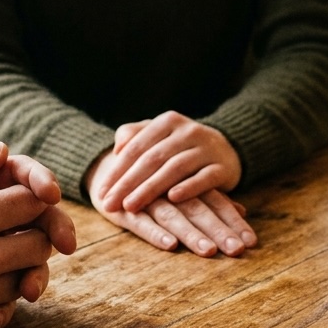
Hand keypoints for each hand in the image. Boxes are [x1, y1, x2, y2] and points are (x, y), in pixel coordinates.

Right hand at [86, 150, 255, 257]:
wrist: (105, 168)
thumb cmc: (152, 181)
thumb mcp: (183, 185)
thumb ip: (212, 196)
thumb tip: (244, 209)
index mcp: (186, 183)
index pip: (215, 201)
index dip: (232, 221)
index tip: (251, 241)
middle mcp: (169, 189)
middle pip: (198, 210)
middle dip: (219, 231)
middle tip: (237, 250)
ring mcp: (145, 198)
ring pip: (172, 216)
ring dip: (191, 234)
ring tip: (209, 251)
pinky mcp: (122, 209)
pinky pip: (140, 222)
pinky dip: (154, 233)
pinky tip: (170, 245)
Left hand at [92, 111, 241, 214]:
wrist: (227, 149)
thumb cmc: (181, 146)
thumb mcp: (159, 135)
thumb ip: (134, 136)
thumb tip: (117, 148)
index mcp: (167, 122)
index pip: (136, 147)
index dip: (117, 170)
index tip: (101, 192)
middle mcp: (188, 131)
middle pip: (153, 158)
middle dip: (128, 183)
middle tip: (110, 204)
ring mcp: (207, 148)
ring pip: (175, 168)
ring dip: (151, 188)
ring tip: (131, 206)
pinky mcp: (223, 167)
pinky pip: (205, 178)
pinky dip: (189, 187)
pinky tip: (172, 198)